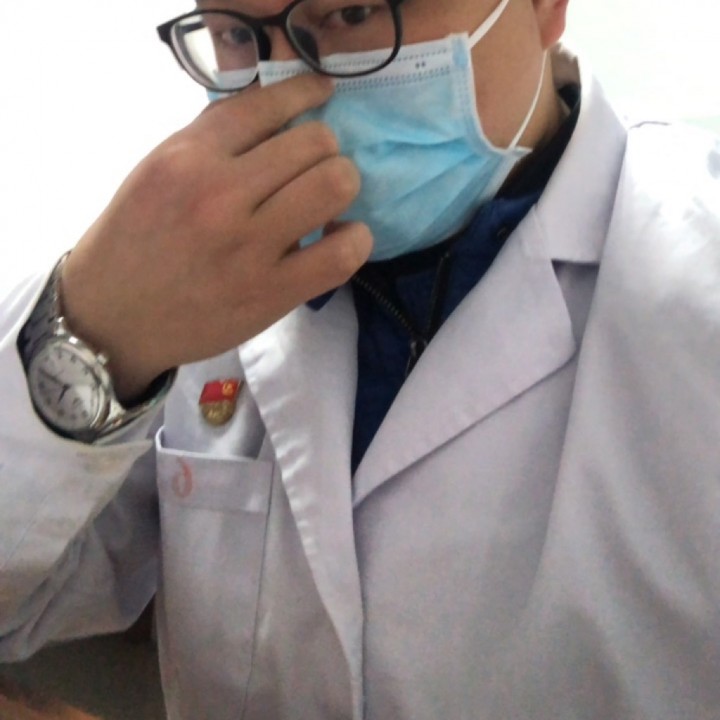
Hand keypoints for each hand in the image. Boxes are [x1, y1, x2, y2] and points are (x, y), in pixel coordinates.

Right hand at [59, 74, 371, 401]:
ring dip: (343, 185)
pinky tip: (340, 237)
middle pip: (315, 142)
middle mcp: (219, 195)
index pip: (265, 105)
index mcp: (187, 157)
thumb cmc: (135, 241)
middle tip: (315, 166)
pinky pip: (342, 254)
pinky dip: (355, 239)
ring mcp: (249, 247)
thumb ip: (211, 140)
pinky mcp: (272, 293)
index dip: (306, 92)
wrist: (114, 317)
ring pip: (335, 185)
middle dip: (325, 148)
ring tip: (329, 199)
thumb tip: (278, 116)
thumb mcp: (157, 171)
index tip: (322, 95)